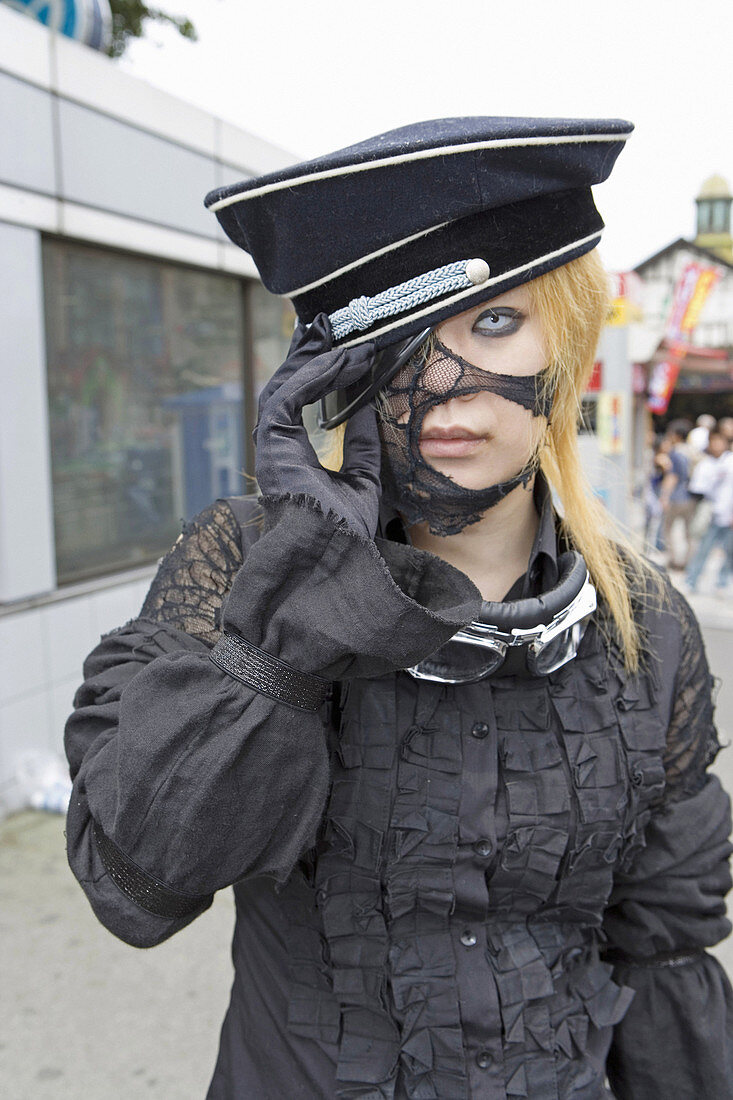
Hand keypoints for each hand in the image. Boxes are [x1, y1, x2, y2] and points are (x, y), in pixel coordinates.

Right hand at [254, 315, 380, 537]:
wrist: (337, 558)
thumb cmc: (348, 531)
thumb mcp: (363, 474)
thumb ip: (362, 440)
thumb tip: (367, 404)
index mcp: (292, 456)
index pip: (296, 402)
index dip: (314, 372)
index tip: (337, 348)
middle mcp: (276, 449)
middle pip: (284, 387)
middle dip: (304, 354)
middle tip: (324, 325)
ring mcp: (270, 447)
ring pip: (282, 387)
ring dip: (309, 358)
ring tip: (332, 333)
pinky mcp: (272, 446)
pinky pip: (288, 398)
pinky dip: (314, 376)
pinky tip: (339, 362)